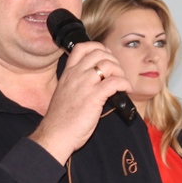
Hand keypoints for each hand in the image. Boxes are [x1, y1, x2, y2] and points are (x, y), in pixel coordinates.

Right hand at [29, 42, 130, 163]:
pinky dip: (124, 84)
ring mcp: (85, 85)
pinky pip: (115, 82)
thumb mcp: (65, 93)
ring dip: (120, 71)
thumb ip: (77, 84)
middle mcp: (76, 75)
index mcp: (68, 73)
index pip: (82, 48)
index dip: (98, 48)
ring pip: (108, 64)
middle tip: (117, 73)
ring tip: (122, 82)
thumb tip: (96, 82)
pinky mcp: (94, 97)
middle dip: (113, 60)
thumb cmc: (60, 119)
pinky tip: (126, 90)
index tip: (106, 57)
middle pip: (99, 53)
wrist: (55, 134)